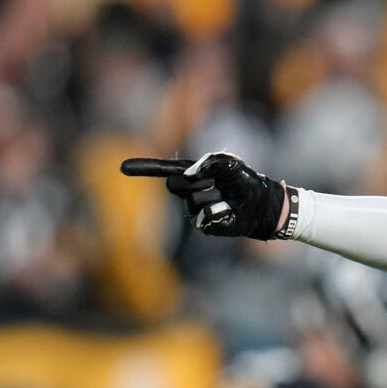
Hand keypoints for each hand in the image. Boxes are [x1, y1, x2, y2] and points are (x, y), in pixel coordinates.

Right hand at [121, 152, 287, 239]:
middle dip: (198, 182)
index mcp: (192, 175)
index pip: (164, 170)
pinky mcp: (205, 226)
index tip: (123, 168)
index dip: (145, 168)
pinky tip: (230, 211)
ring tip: (229, 198)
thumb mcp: (229, 163)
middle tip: (218, 183)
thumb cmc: (246, 182)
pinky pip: (205, 217)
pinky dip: (220, 212)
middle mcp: (190, 193)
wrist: (263, 204)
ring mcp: (195, 210)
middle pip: (176, 185)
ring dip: (216, 196)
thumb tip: (187, 176)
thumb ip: (207, 162)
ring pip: (195, 201)